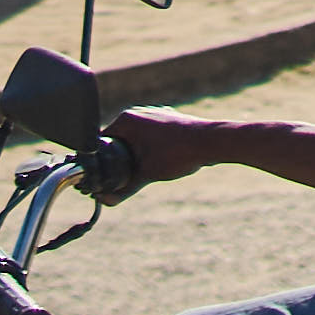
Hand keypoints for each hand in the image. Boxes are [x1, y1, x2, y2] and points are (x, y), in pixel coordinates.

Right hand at [103, 110, 231, 186]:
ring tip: (143, 170)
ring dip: (137, 155)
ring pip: (137, 139)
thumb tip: (106, 201)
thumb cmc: (180, 153)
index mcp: (126, 119)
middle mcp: (139, 113)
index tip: (101, 175)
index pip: (102, 141)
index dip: (100, 160)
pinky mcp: (169, 120)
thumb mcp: (147, 174)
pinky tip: (160, 162)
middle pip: (119, 140)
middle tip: (121, 177)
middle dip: (119, 159)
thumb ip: (124, 189)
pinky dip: (151, 150)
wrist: (214, 142)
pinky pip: (152, 137)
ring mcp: (155, 114)